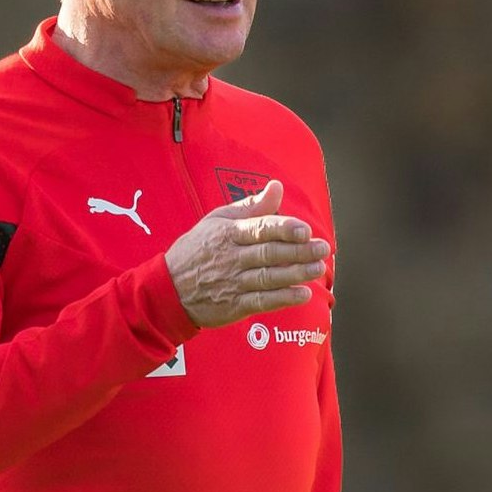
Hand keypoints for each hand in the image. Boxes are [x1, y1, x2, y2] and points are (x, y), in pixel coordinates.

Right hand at [164, 180, 329, 328]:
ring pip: (269, 277)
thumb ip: (250, 207)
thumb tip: (276, 187)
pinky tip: (304, 294)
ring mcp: (232, 282)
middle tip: (323, 248)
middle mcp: (231, 258)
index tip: (306, 230)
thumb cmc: (197, 249)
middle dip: (299, 251)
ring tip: (318, 268)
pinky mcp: (234, 305)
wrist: (168, 290)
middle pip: (269, 253)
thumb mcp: (216, 221)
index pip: (260, 229)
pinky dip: (284, 298)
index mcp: (227, 233)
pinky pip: (262, 301)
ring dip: (296, 274)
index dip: (284, 229)